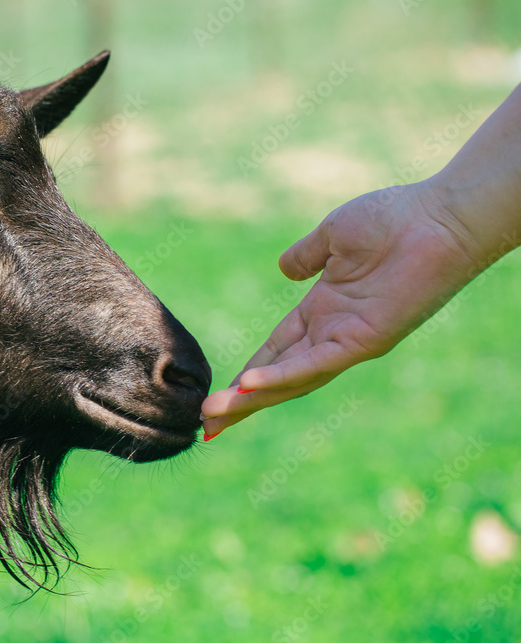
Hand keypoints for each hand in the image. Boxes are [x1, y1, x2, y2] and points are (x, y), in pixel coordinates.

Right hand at [201, 179, 482, 437]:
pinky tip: (250, 386)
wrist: (439, 216)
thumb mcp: (333, 236)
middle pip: (277, 378)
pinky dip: (283, 377)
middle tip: (206, 428)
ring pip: (292, 380)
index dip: (245, 376)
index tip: (216, 398)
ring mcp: (348, 340)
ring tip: (214, 415)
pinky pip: (316, 364)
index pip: (275, 352)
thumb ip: (305, 256)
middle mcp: (333, 333)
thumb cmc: (394, 219)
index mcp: (323, 311)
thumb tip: (284, 269)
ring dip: (252, 399)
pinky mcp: (364, 340)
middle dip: (241, 403)